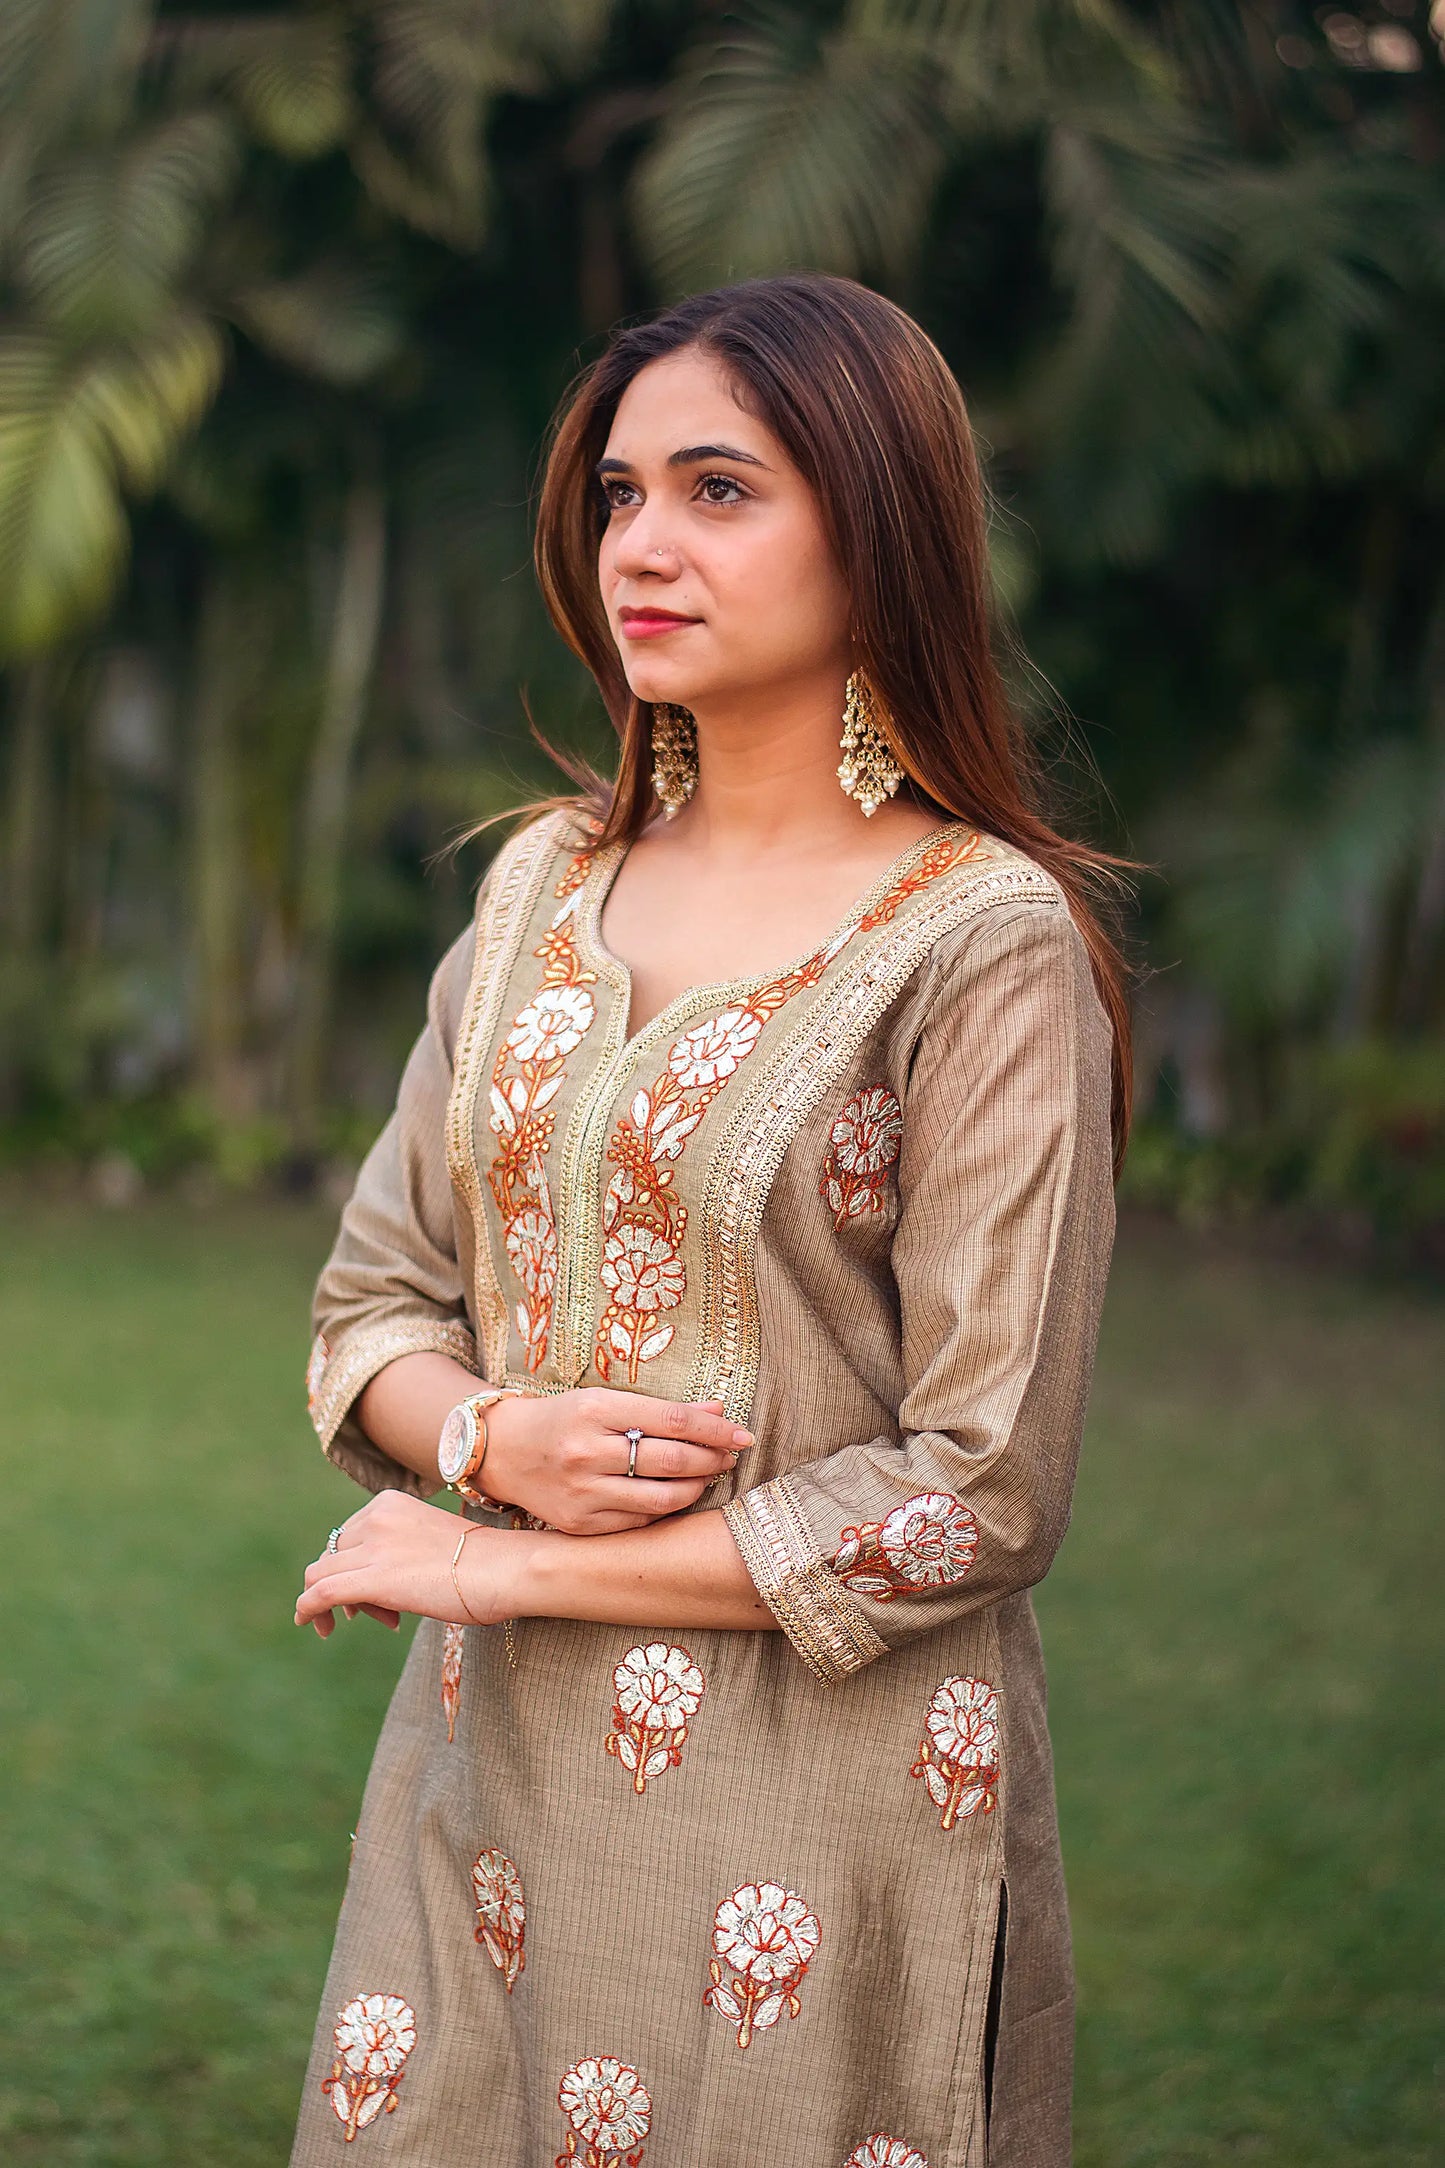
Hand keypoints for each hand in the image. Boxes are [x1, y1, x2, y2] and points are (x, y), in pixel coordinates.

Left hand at [295, 1491, 530, 1636]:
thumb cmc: (483, 1562)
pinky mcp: (373, 1579)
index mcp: (389, 1502)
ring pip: (319, 1574)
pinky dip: (306, 1609)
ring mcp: (373, 1547)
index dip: (354, 1566)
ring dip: (328, 1602)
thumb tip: (375, 1589)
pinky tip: (307, 1623)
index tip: (377, 1596)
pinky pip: (318, 1593)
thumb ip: (399, 1551)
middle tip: (374, 1615)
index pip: (348, 1535)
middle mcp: (375, 1517)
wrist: (504, 1569)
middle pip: (332, 1555)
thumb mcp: (431, 1541)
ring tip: (347, 1624)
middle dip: (344, 1584)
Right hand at [480, 1387, 752, 1534]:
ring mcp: (581, 1492)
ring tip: (708, 1475)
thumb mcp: (606, 1400)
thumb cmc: (564, 1419)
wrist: (504, 1450)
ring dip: (696, 1488)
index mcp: (595, 1411)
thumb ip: (662, 1409)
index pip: (672, 1421)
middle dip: (712, 1458)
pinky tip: (676, 1495)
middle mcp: (586, 1452)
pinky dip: (666, 1509)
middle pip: (672, 1461)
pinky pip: (639, 1521)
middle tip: (731, 1455)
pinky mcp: (578, 1523)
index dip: (714, 1429)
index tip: (742, 1433)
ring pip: (661, 1499)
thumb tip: (718, 1412)